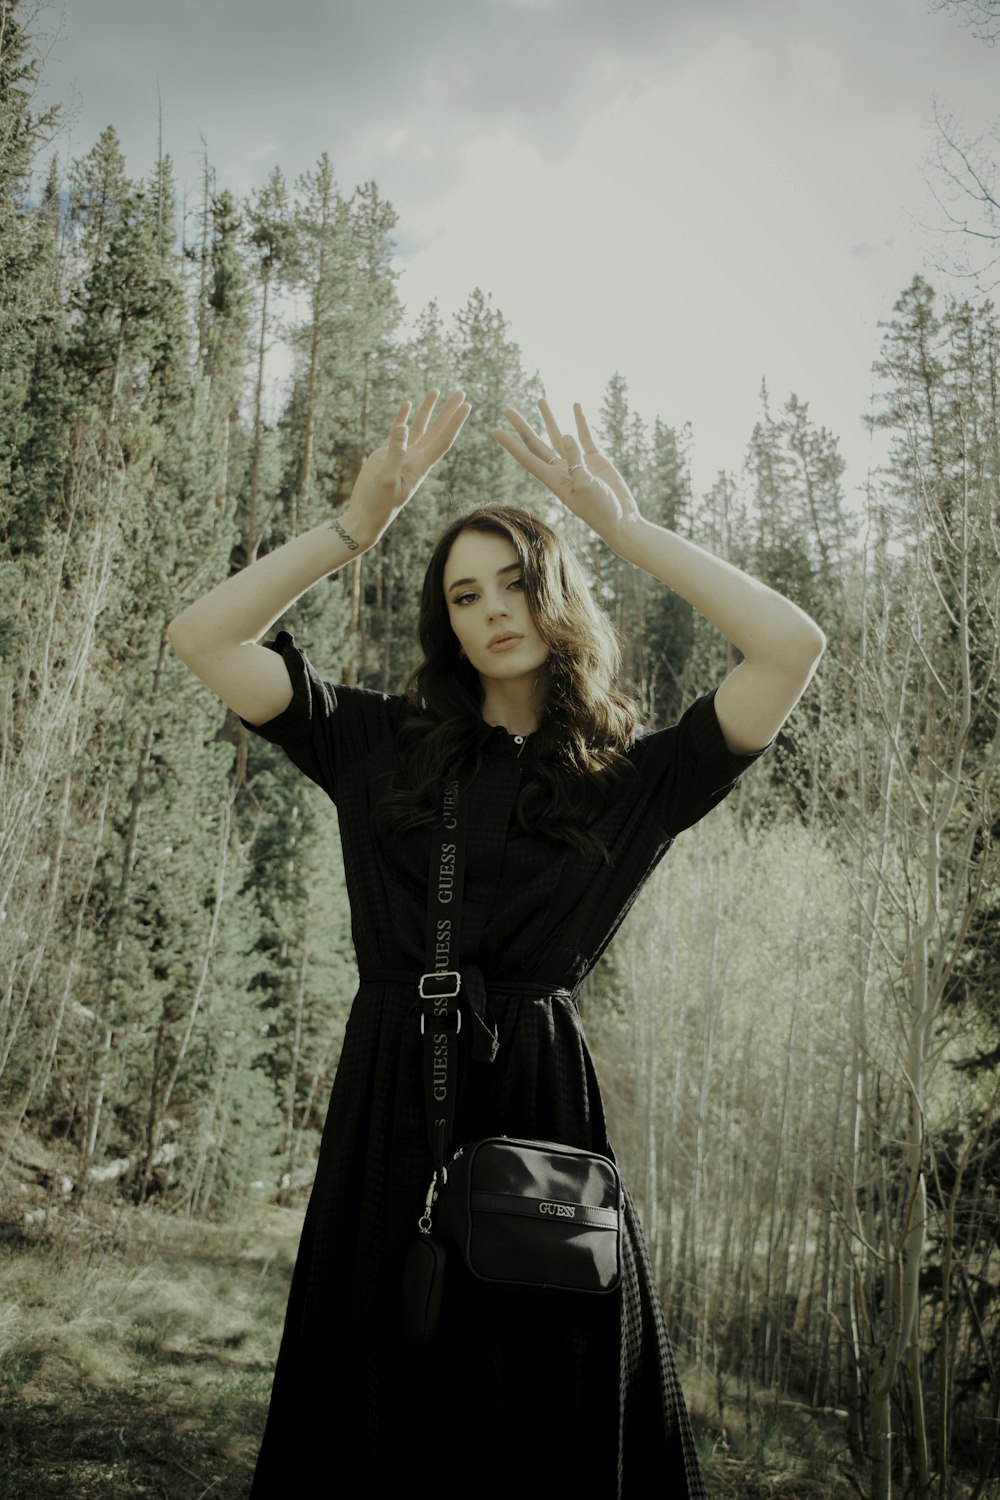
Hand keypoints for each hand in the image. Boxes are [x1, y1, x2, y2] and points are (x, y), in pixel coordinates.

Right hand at [344, 390, 470, 546]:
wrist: (365, 517)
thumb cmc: (379, 504)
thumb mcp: (387, 479)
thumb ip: (395, 453)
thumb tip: (402, 427)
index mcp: (421, 466)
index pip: (443, 440)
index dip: (455, 422)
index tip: (466, 405)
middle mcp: (416, 459)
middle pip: (437, 430)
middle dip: (448, 411)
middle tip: (460, 391)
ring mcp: (402, 456)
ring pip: (419, 428)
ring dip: (428, 410)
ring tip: (435, 390)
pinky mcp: (386, 455)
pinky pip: (398, 432)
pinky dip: (402, 417)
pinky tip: (406, 404)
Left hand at [491, 399, 640, 543]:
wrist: (620, 520)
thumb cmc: (600, 510)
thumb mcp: (585, 486)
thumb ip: (574, 461)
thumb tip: (565, 435)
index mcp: (554, 479)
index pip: (527, 457)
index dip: (510, 444)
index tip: (494, 431)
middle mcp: (561, 470)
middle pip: (536, 443)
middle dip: (522, 426)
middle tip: (507, 410)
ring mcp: (577, 463)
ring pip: (558, 436)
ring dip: (549, 419)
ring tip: (540, 400)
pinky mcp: (594, 460)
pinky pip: (585, 436)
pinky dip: (580, 421)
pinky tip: (575, 406)